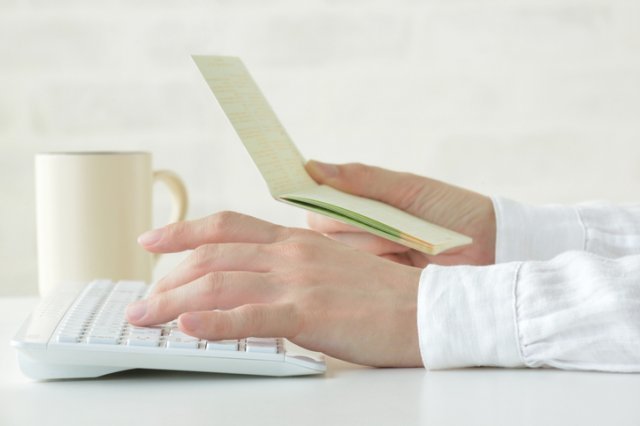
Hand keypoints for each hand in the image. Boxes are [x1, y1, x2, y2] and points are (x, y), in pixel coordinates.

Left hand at [127, 212, 422, 366]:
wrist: (427, 308)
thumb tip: (260, 275)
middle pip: (212, 256)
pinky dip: (213, 324)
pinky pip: (251, 318)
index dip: (183, 230)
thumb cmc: (383, 293)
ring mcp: (298, 282)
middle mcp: (291, 254)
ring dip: (174, 302)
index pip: (227, 226)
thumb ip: (295, 265)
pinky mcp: (309, 314)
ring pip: (220, 285)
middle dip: (167, 278)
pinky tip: (187, 330)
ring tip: (145, 318)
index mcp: (296, 240)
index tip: (151, 240)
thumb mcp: (334, 264)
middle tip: (142, 300)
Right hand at [305, 160, 495, 266]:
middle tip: (391, 226)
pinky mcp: (382, 282)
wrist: (492, 249)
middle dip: (355, 228)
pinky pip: (361, 278)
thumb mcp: (408, 189)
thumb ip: (361, 179)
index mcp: (362, 201)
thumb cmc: (453, 210)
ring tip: (408, 242)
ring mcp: (370, 257)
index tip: (323, 199)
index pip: (319, 204)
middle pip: (324, 232)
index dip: (318, 202)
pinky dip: (383, 267)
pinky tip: (406, 262)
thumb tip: (312, 166)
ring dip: (374, 247)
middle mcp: (360, 229)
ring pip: (340, 256)